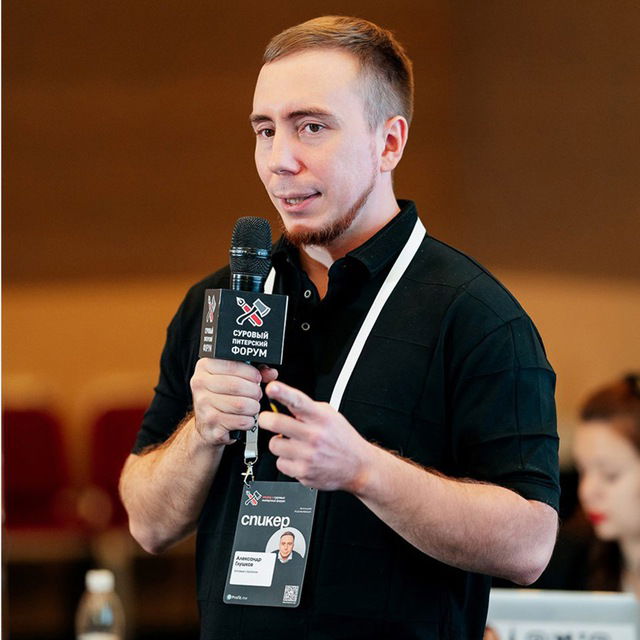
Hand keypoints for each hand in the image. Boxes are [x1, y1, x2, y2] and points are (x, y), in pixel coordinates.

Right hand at [190, 358, 277, 445]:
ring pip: (240, 405)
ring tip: (253, 406)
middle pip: (237, 386)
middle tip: (257, 394)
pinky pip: (240, 421)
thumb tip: (270, 373)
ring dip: (253, 407)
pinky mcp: (211, 423)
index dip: (250, 372)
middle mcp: (200, 384)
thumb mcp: (233, 378)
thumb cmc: (221, 397)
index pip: (231, 365)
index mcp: (205, 367)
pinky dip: (249, 420)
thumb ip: (252, 371)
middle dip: (254, 391)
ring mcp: (203, 404)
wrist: (206, 425)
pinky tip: (246, 418)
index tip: (257, 377)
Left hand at [258, 381, 372, 491]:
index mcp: (321, 418)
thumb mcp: (330, 415)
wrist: (358, 466)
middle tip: (267, 419)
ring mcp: (308, 455)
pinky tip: (298, 458)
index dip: (282, 393)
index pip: (298, 402)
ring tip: (292, 444)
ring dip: (279, 443)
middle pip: (276, 423)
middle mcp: (314, 435)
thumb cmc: (342, 439)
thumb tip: (284, 401)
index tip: (271, 388)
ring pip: (274, 444)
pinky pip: (280, 463)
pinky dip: (286, 461)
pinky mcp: (303, 472)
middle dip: (266, 419)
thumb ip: (308, 408)